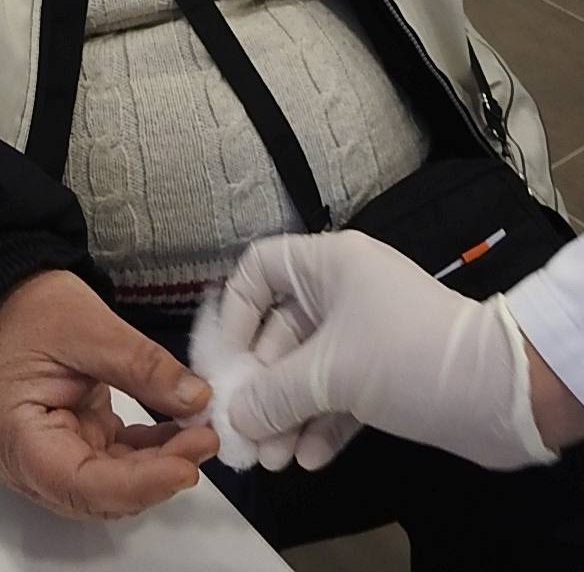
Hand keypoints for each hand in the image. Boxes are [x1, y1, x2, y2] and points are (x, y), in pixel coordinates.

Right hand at [0, 270, 216, 519]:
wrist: (13, 298)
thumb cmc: (34, 309)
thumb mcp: (90, 327)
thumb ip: (142, 366)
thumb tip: (197, 401)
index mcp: (18, 437)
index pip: (80, 483)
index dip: (137, 484)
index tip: (185, 467)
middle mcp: (30, 464)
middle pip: (100, 493)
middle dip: (156, 474)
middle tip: (204, 438)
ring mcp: (54, 458)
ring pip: (115, 485)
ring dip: (159, 465)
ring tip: (200, 432)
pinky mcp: (76, 444)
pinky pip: (118, 462)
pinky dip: (151, 452)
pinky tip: (182, 430)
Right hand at [217, 232, 556, 473]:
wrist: (497, 392)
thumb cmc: (404, 355)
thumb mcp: (330, 373)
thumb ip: (274, 394)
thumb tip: (237, 417)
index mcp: (329, 264)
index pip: (260, 268)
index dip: (236, 311)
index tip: (227, 360)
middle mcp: (343, 291)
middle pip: (281, 330)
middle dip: (263, 384)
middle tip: (247, 432)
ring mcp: (365, 333)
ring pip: (310, 369)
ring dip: (289, 413)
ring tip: (275, 460)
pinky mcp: (385, 373)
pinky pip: (339, 393)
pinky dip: (323, 423)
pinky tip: (309, 459)